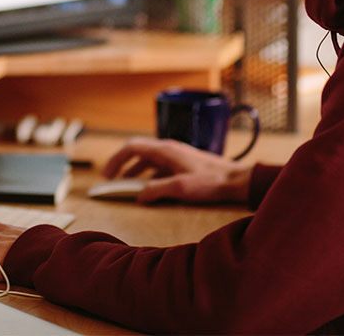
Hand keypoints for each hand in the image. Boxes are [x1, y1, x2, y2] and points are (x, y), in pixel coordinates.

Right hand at [101, 136, 252, 204]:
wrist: (237, 181)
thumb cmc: (211, 182)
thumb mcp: (180, 188)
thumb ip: (156, 191)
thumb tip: (139, 196)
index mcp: (165, 150)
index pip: (131, 147)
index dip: (115, 160)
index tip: (107, 175)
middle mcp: (169, 149)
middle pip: (137, 152)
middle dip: (122, 165)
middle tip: (112, 179)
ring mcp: (177, 155)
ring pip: (148, 160)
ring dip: (135, 171)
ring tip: (127, 186)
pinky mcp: (184, 164)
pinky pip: (160, 167)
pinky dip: (149, 176)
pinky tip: (151, 189)